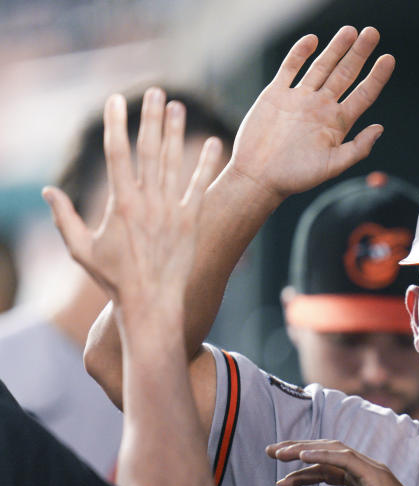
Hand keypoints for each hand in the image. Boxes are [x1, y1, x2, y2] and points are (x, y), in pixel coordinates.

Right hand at [43, 88, 221, 313]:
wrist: (151, 304)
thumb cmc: (115, 280)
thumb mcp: (81, 250)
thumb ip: (65, 218)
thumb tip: (48, 191)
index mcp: (120, 204)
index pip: (117, 155)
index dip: (117, 125)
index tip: (116, 101)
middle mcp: (148, 202)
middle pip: (149, 151)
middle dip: (151, 118)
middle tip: (156, 91)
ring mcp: (172, 211)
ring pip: (174, 163)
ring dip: (177, 133)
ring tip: (179, 107)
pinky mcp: (192, 222)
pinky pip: (201, 187)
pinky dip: (207, 165)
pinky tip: (214, 143)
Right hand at [228, 26, 395, 199]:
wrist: (258, 176)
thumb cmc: (296, 177)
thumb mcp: (333, 166)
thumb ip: (357, 148)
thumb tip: (380, 128)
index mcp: (337, 123)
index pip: (363, 94)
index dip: (377, 77)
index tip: (389, 59)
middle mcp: (321, 107)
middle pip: (345, 74)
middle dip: (359, 53)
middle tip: (372, 33)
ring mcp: (299, 99)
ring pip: (321, 67)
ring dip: (335, 49)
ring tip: (350, 31)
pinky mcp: (276, 95)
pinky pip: (290, 68)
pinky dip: (299, 54)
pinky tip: (312, 40)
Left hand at [267, 439, 418, 485]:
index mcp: (362, 480)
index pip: (326, 470)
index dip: (302, 474)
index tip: (280, 484)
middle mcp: (365, 470)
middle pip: (325, 453)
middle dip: (296, 451)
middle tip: (270, 453)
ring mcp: (371, 470)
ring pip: (332, 450)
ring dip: (303, 449)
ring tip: (279, 453)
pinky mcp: (375, 476)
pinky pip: (344, 459)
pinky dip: (323, 454)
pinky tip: (302, 455)